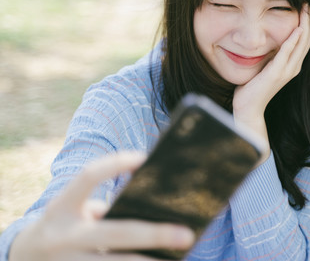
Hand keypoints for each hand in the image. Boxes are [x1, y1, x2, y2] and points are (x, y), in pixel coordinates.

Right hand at [9, 152, 194, 260]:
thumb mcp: (73, 209)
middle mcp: (63, 235)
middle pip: (115, 233)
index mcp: (62, 207)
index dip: (113, 164)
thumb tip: (154, 207)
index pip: (87, 177)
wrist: (24, 258)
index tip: (144, 158)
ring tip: (178, 259)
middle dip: (153, 234)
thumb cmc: (64, 224)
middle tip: (186, 235)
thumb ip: (104, 208)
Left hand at [232, 4, 309, 136]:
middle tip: (309, 2)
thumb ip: (271, 54)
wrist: (249, 108)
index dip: (308, 23)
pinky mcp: (276, 73)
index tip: (306, 6)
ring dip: (305, 25)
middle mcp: (294, 67)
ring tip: (306, 9)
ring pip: (302, 44)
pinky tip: (297, 28)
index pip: (305, 40)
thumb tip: (269, 38)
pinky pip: (288, 53)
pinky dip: (293, 40)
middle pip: (308, 39)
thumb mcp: (265, 66)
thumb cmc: (253, 87)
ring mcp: (287, 71)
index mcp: (293, 65)